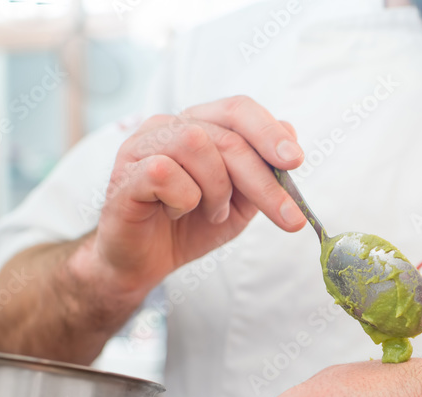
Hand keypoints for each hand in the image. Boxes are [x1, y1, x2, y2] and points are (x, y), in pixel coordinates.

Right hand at [82, 96, 307, 295]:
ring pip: (197, 146)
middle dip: (263, 180)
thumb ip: (263, 171)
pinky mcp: (125, 173)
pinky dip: (183, 200)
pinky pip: (165, 173)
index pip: (238, 109)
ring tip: (212, 213)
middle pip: (226, 135)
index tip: (296, 162)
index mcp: (198, 125)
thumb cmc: (189, 226)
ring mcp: (142, 145)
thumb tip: (290, 131)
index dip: (269, 131)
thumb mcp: (240, 203)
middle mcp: (168, 126)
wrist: (144, 263)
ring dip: (217, 190)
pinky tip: (175, 213)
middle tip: (288, 217)